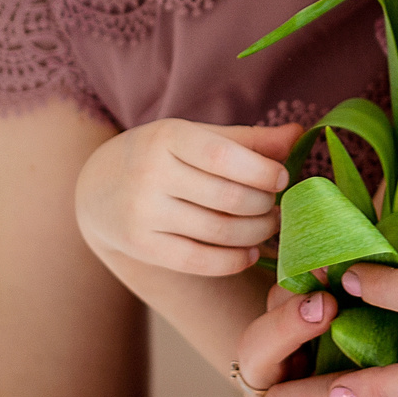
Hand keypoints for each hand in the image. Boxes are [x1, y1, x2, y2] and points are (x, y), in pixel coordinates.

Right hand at [73, 119, 299, 275]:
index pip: (223, 156)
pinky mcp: (142, 246)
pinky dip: (234, 260)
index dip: (262, 171)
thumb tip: (300, 135)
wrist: (97, 187)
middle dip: (265, 206)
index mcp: (168, 136)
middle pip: (227, 198)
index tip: (283, 178)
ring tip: (270, 227)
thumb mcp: (197, 136)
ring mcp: (144, 212)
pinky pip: (199, 261)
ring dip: (256, 234)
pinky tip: (251, 253)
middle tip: (279, 207)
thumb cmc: (161, 155)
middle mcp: (151, 173)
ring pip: (218, 231)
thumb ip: (249, 140)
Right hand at [234, 282, 384, 396]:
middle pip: (253, 349)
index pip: (276, 309)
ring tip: (359, 393)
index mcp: (288, 360)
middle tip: (326, 306)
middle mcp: (265, 396)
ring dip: (317, 395)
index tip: (332, 263)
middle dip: (286, 325)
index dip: (297, 286)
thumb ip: (386, 333)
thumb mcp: (372, 379)